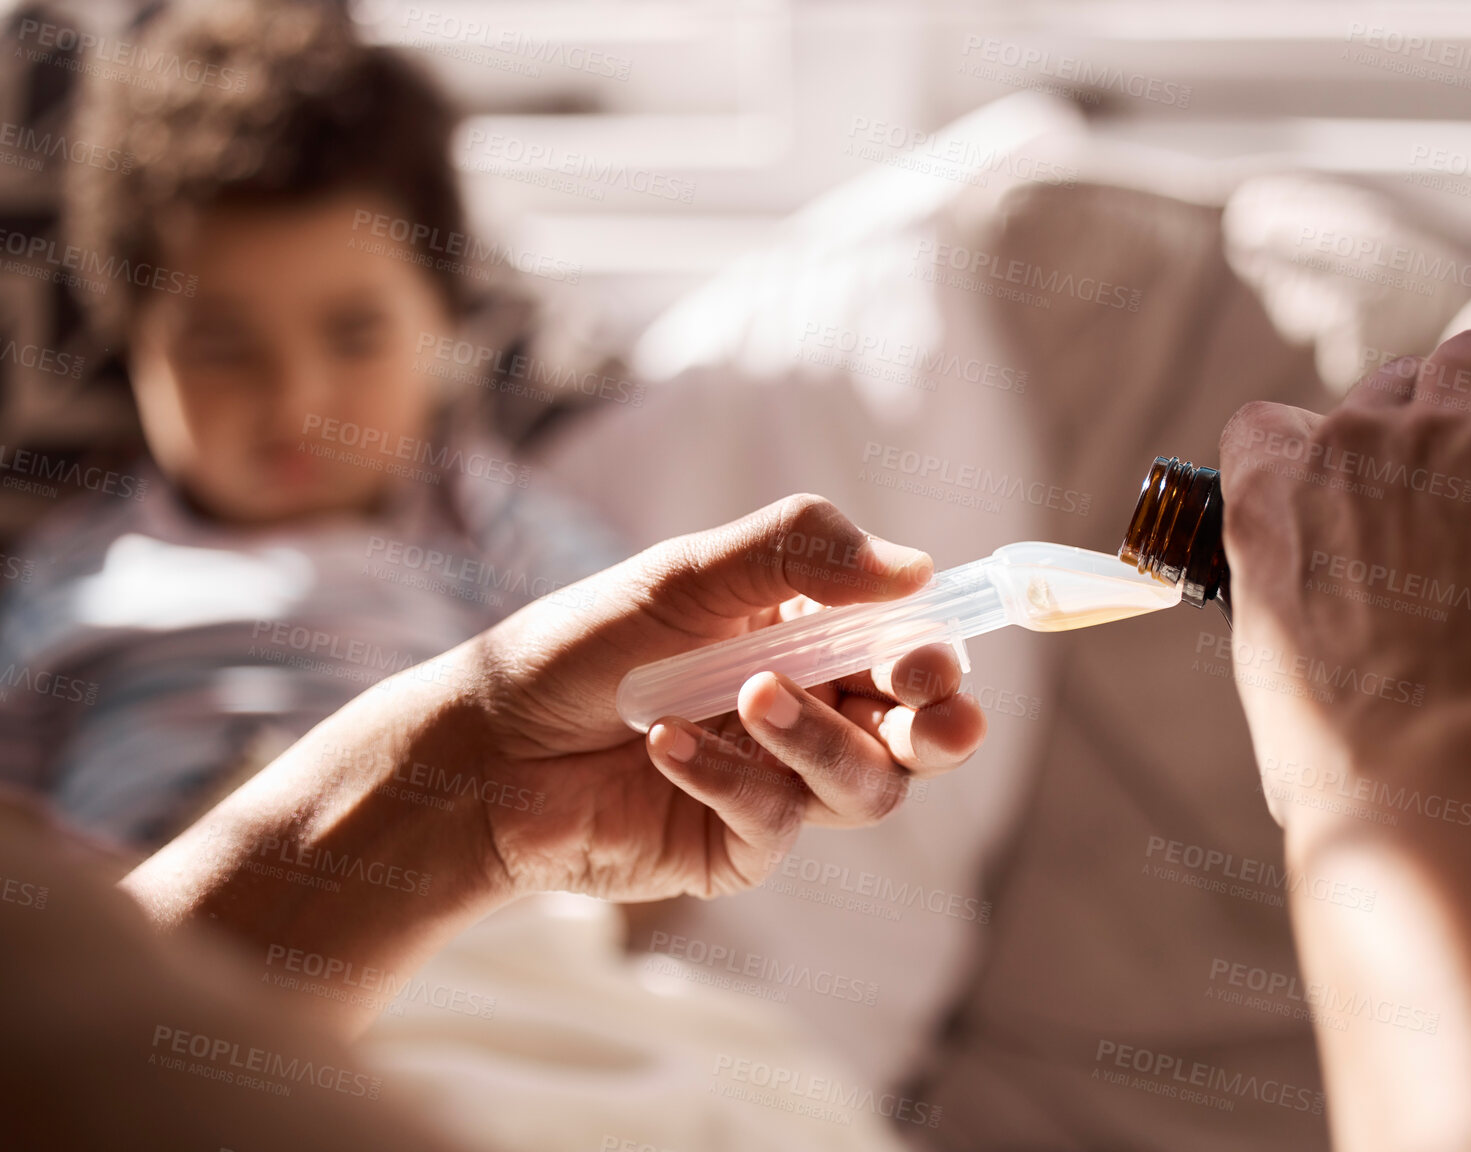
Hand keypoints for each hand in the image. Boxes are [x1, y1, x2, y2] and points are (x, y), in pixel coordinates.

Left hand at [452, 494, 986, 899]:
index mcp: (810, 638)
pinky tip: (665, 744)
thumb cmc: (582, 646)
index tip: (928, 655)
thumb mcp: (687, 575)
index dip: (938, 657)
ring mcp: (780, 785)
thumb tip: (918, 568)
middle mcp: (810, 714)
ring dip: (820, 741)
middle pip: (919, 736)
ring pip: (867, 789)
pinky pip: (778, 822)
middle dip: (935, 724)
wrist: (485, 745)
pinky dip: (729, 779)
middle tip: (917, 702)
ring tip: (750, 698)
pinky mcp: (740, 846)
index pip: (910, 650)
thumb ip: (799, 555)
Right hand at [1216, 330, 1470, 833]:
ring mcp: (1442, 440)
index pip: (1269, 422)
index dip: (1316, 452)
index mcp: (1265, 496)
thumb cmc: (1340, 758)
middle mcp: (1345, 446)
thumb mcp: (1268, 668)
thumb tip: (1321, 676)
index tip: (1354, 507)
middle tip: (1464, 515)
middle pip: (1389, 385)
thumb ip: (1286, 624)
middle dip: (1425, 432)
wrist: (1424, 772)